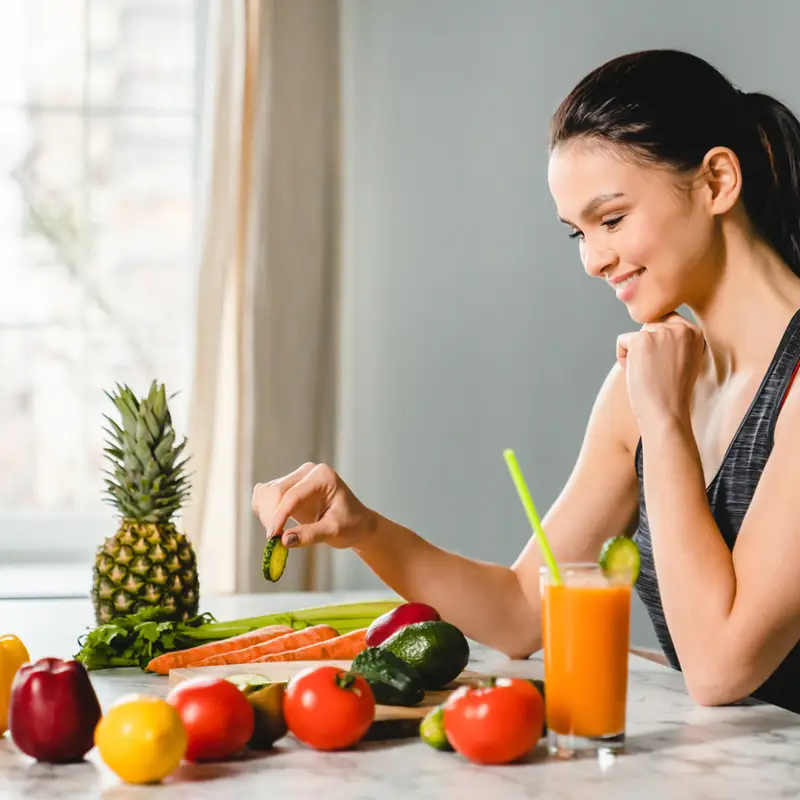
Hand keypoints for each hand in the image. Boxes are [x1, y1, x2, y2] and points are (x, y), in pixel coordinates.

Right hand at [251, 462, 374, 548]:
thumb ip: (310, 535)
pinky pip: (264, 496)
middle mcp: (307, 472)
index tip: (272, 537)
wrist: (356, 523)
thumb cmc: (350, 525)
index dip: (280, 516)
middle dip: (271, 517)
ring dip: (266, 515)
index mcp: (322, 476)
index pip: (293, 494)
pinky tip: (277, 526)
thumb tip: (284, 540)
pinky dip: (264, 512)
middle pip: (276, 491)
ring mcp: (296, 477)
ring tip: (278, 535)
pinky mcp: (287, 486)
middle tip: (275, 541)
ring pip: (266, 493)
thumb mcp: (334, 531)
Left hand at [616, 313, 705, 429]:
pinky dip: (623, 358)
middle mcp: (681, 328)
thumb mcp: (685, 358)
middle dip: (646, 348)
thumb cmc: (672, 391)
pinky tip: (636, 373)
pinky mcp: (642, 339)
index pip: (667, 321)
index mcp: (695, 331)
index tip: (665, 366)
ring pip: (636, 334)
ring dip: (635, 354)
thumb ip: (676, 339)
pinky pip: (622, 341)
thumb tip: (653, 324)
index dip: (659, 344)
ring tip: (649, 373)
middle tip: (656, 372)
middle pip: (650, 326)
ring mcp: (661, 332)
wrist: (666, 413)